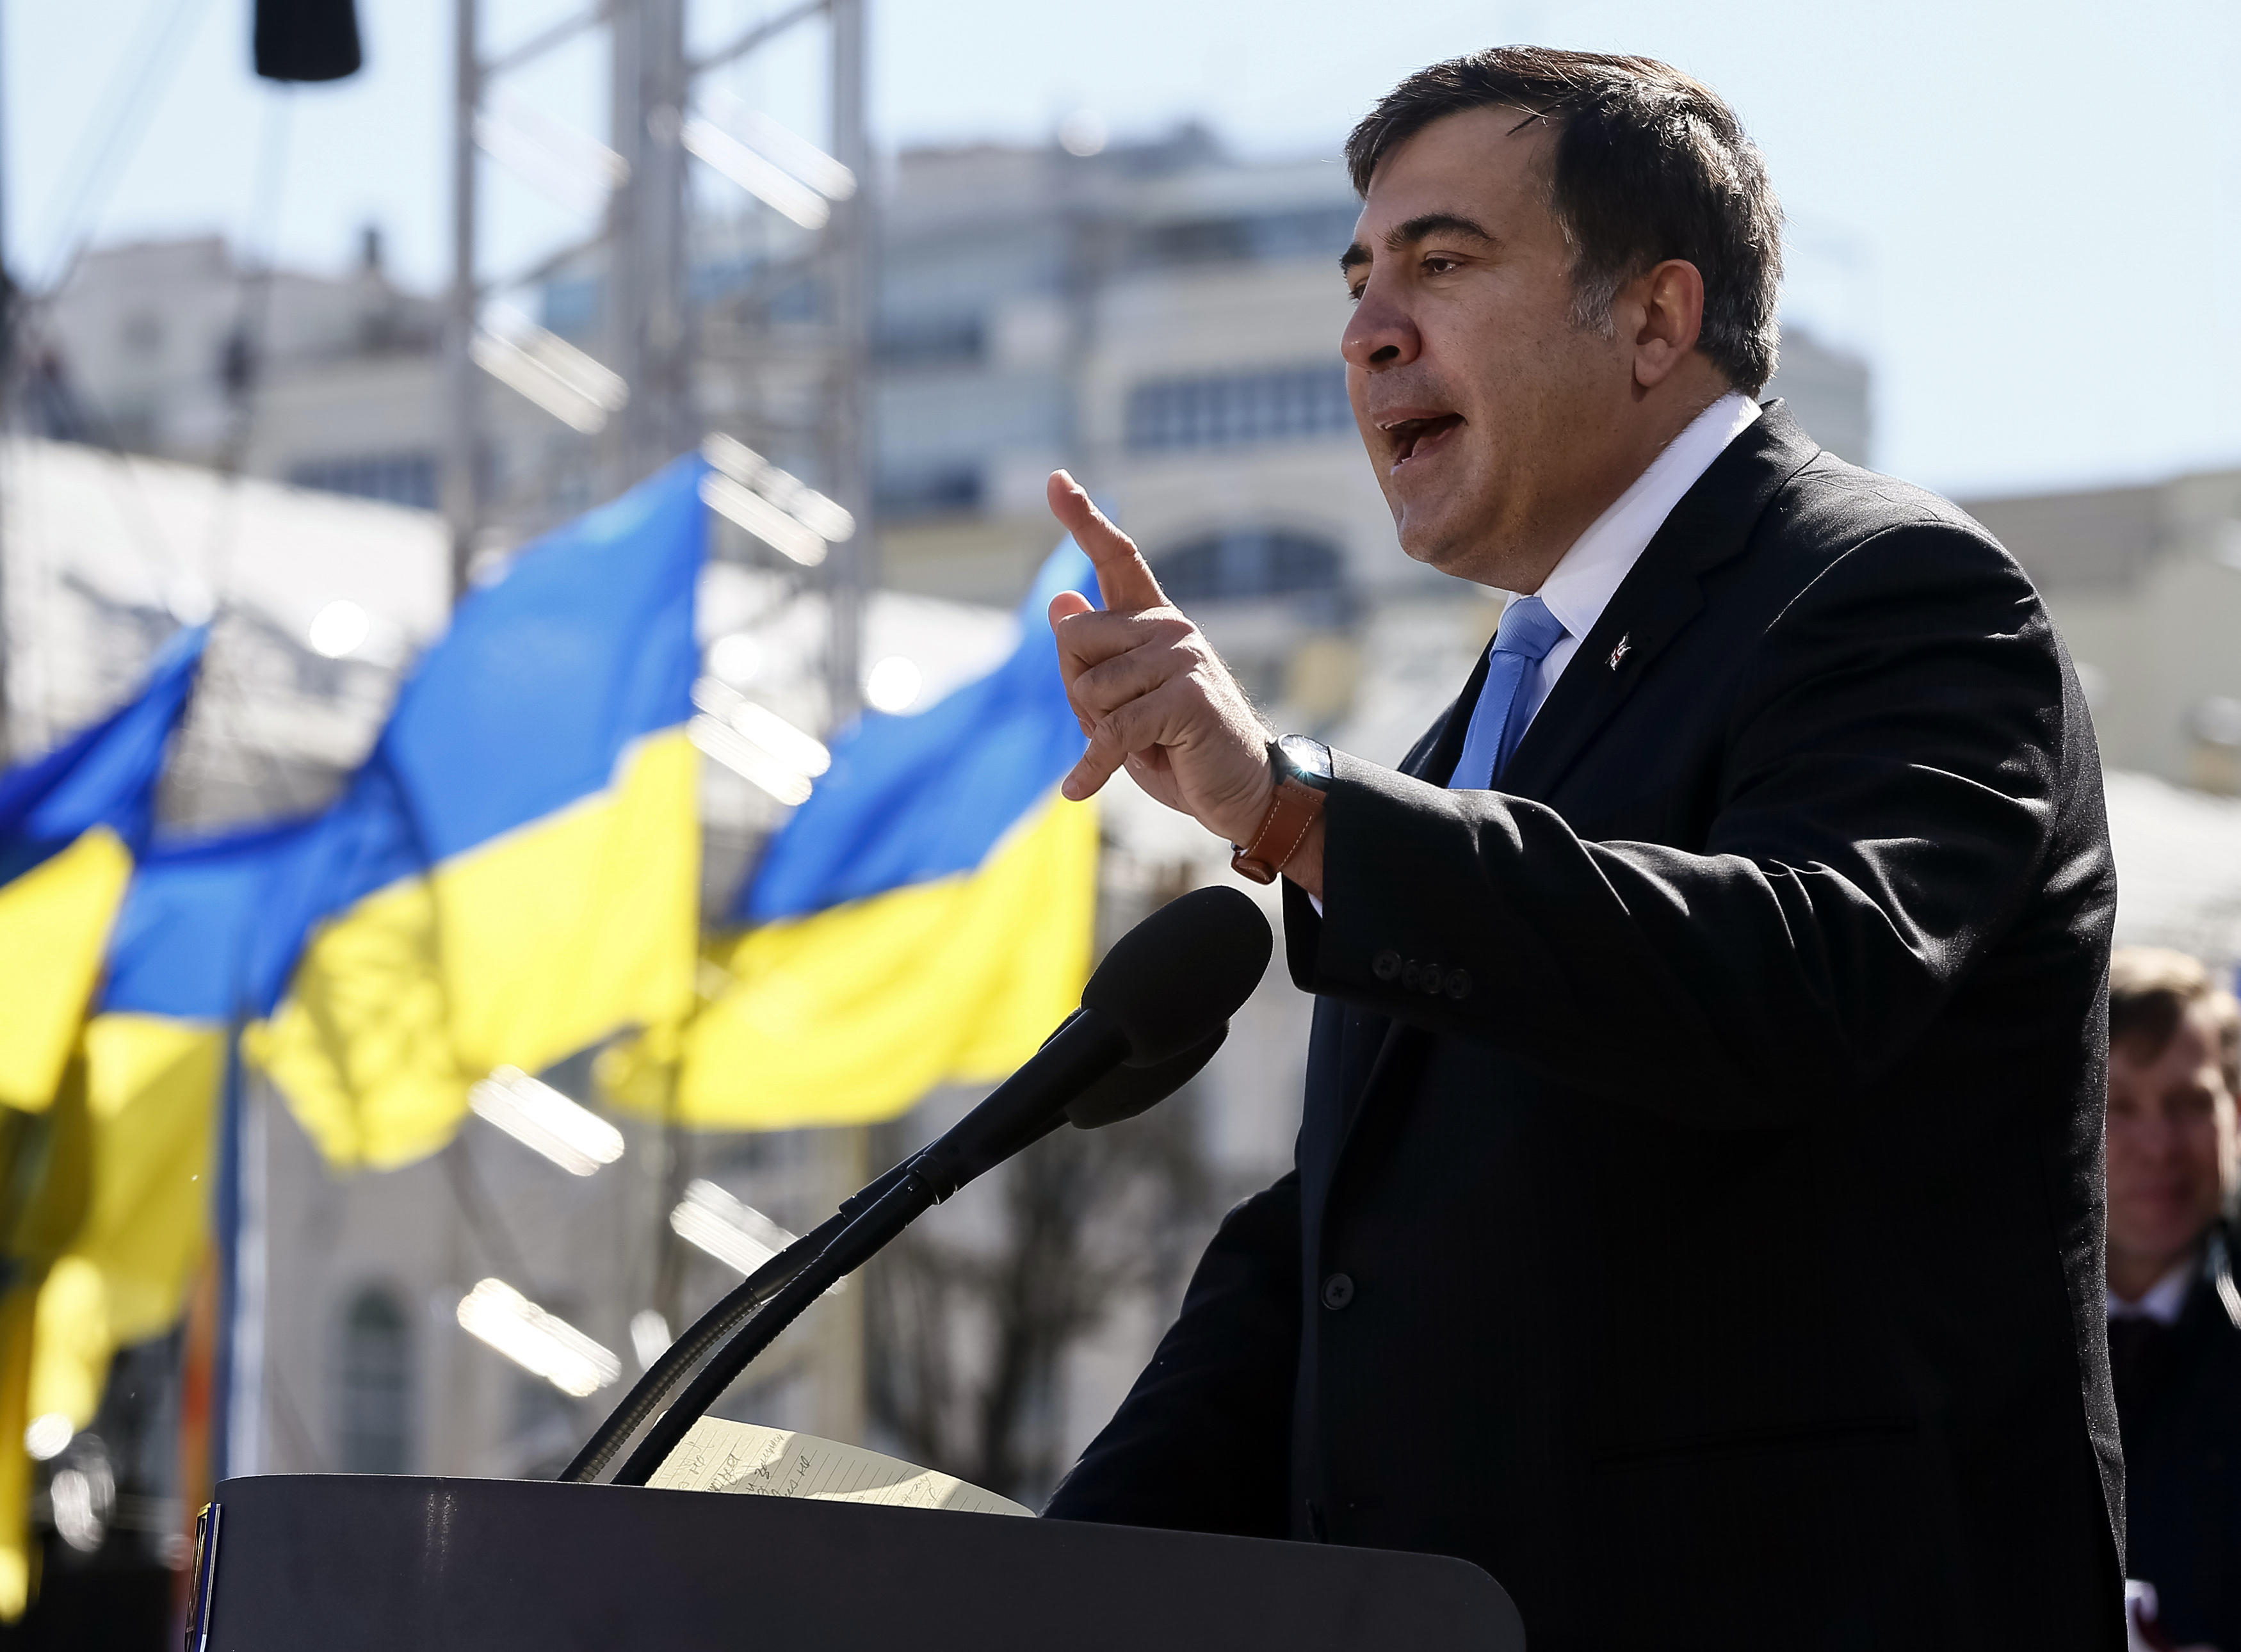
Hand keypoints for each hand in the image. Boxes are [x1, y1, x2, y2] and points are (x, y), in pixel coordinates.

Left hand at [1046, 471, 1278, 849]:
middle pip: (1075, 640)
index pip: (1116, 559)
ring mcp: (1182, 658)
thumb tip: (1059, 602)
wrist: (1245, 794)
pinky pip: (1111, 730)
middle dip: (1080, 694)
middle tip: (1122, 727)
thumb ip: (1092, 659)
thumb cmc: (1180, 751)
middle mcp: (1169, 628)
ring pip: (1089, 688)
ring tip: (1144, 746)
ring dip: (1099, 731)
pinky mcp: (1186, 697)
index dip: (1083, 519)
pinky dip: (1093, 766)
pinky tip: (1079, 788)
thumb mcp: (1121, 706)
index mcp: (1154, 624)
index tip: (1057, 479)